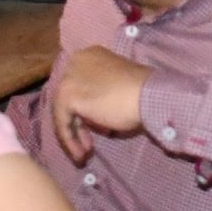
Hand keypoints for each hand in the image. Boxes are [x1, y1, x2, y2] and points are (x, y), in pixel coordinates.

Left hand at [50, 46, 152, 163]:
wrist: (149, 95)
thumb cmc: (142, 92)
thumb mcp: (118, 88)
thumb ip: (101, 94)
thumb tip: (92, 115)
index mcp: (90, 56)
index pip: (79, 85)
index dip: (85, 109)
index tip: (98, 127)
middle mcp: (75, 62)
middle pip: (68, 98)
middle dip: (78, 124)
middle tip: (88, 144)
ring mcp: (68, 78)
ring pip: (63, 112)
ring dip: (73, 136)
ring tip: (84, 154)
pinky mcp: (67, 96)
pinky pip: (63, 123)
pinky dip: (70, 140)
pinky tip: (80, 154)